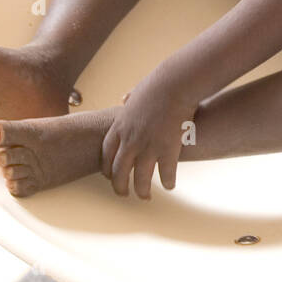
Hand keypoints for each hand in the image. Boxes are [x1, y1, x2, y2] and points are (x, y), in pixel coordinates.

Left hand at [101, 73, 195, 198]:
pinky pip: (166, 173)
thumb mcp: (136, 92)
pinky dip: (168, 182)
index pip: (107, 154)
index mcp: (120, 127)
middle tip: (124, 194)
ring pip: (140, 178)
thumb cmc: (158, 85)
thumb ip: (129, 99)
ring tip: (145, 197)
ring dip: (142, 191)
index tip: (110, 176)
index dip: (107, 168)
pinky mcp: (168, 149)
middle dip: (120, 186)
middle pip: (119, 171)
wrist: (175, 84)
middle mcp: (131, 140)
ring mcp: (149, 146)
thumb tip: (125, 99)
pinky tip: (170, 186)